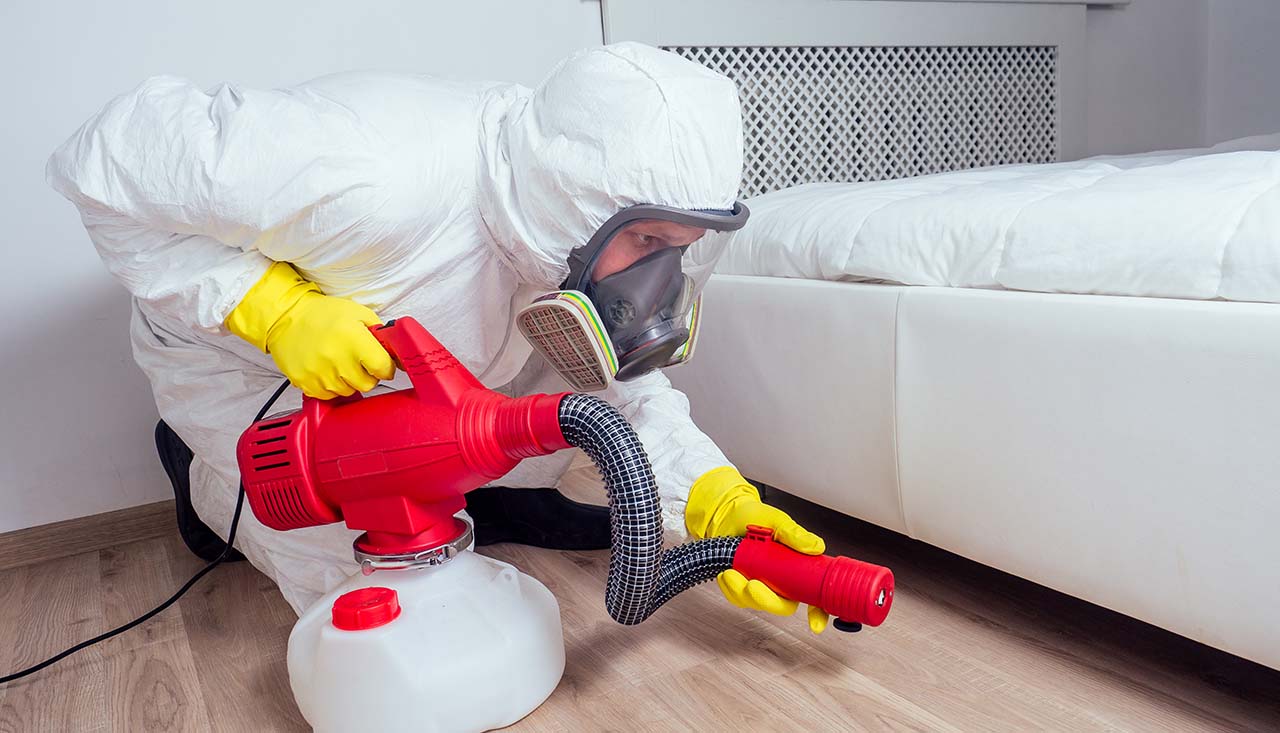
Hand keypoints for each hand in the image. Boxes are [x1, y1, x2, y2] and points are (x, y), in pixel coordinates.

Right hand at [226, 262, 394, 398]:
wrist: (286, 317)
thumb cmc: (324, 314)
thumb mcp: (359, 313)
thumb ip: (380, 334)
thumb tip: (397, 352)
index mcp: (354, 340)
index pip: (384, 368)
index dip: (386, 366)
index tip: (381, 363)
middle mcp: (337, 359)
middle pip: (368, 384)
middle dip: (368, 374)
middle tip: (358, 361)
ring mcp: (320, 374)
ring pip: (349, 391)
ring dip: (349, 380)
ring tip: (339, 362)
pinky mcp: (305, 383)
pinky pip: (328, 396)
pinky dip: (331, 386)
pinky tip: (326, 369)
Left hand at [685, 467, 830, 632]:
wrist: (726, 515)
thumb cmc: (753, 518)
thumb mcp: (777, 521)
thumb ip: (795, 534)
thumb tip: (815, 546)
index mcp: (796, 568)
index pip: (814, 596)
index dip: (819, 613)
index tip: (816, 623)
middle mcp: (781, 581)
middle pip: (783, 606)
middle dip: (767, 600)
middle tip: (754, 586)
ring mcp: (762, 585)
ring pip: (757, 603)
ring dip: (742, 592)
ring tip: (732, 572)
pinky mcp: (742, 588)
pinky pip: (738, 598)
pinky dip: (730, 588)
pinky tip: (727, 573)